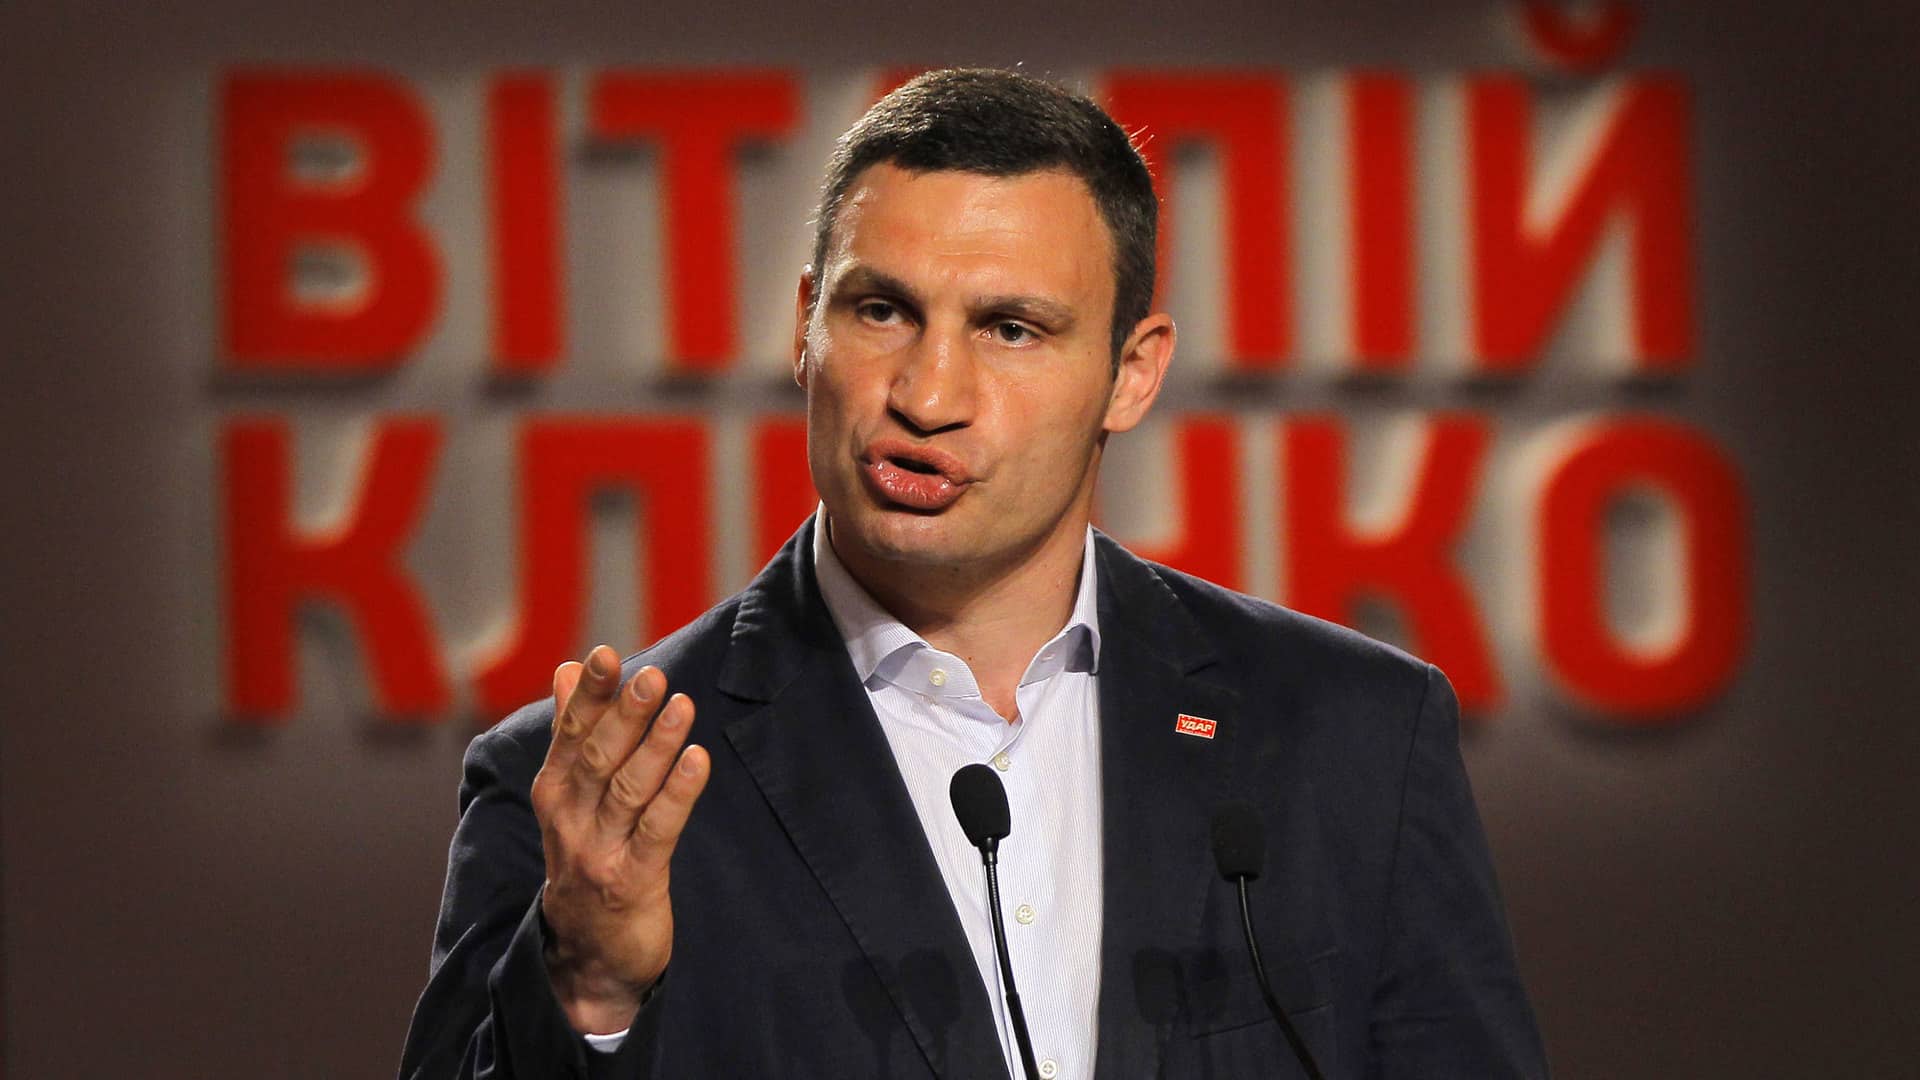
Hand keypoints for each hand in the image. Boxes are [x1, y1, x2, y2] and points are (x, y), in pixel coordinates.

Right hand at [531, 644, 710, 1034]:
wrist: (588, 954)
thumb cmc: (587, 856)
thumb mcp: (570, 796)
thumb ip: (572, 732)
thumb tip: (566, 668)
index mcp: (554, 792)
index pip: (571, 734)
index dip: (588, 695)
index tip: (604, 655)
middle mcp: (570, 819)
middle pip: (599, 759)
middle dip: (625, 715)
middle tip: (652, 675)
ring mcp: (599, 852)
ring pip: (628, 790)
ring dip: (657, 746)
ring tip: (683, 705)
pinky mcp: (633, 881)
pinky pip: (658, 831)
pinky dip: (678, 794)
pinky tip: (699, 761)